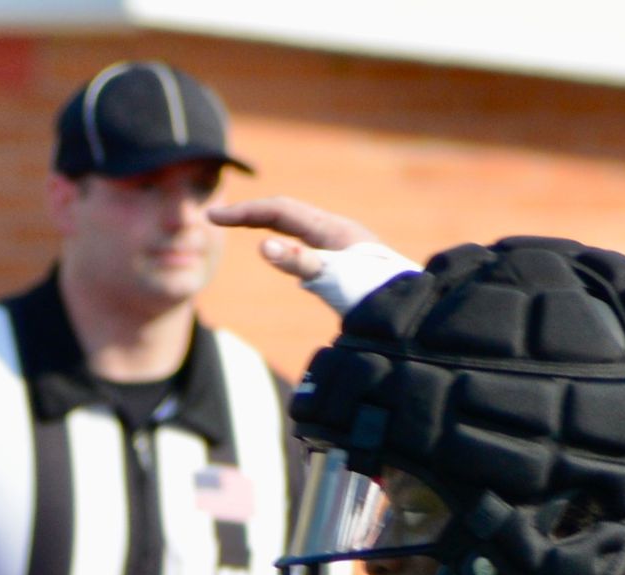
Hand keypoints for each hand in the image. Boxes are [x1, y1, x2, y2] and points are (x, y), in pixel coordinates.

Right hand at [209, 194, 380, 281]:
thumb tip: (262, 246)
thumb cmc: (374, 294)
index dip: (244, 213)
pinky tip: (285, 253)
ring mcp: (340, 247)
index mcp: (329, 229)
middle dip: (251, 214)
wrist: (412, 312)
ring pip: (296, 226)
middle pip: (285, 214)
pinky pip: (307, 244)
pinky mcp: (344, 265)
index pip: (278, 211)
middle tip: (218, 219)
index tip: (213, 218)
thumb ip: (299, 261)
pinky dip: (286, 242)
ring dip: (268, 222)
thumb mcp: (334, 278)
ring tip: (243, 224)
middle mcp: (334, 232)